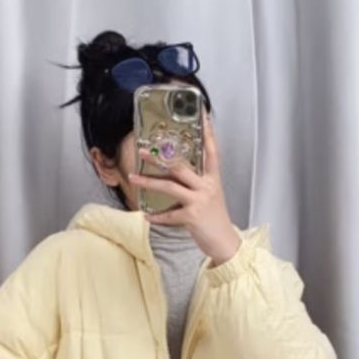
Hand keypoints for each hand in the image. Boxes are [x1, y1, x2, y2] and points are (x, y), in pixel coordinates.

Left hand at [130, 112, 240, 264]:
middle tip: (143, 152)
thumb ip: (195, 183)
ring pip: (170, 187)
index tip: (203, 116)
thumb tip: (173, 175)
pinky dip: (156, 216)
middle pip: (180, 167)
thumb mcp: (209, 195)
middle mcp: (206, 186)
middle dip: (159, 158)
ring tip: (133, 178)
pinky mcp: (192, 217)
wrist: (224, 242)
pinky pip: (169, 214)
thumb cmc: (215, 218)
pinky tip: (146, 215)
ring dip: (149, 182)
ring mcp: (199, 201)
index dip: (207, 133)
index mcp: (212, 179)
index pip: (212, 151)